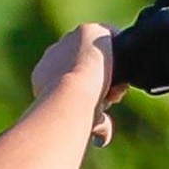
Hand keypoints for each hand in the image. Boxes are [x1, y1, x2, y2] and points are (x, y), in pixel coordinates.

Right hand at [31, 23, 124, 145]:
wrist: (72, 95)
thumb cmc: (74, 114)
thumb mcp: (85, 122)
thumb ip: (96, 125)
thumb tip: (103, 138)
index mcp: (43, 75)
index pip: (71, 76)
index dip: (89, 89)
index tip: (102, 102)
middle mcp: (53, 55)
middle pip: (85, 61)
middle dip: (100, 75)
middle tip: (113, 96)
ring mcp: (68, 40)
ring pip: (97, 49)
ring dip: (110, 64)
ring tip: (117, 85)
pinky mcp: (85, 30)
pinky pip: (109, 33)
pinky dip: (119, 46)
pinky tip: (125, 62)